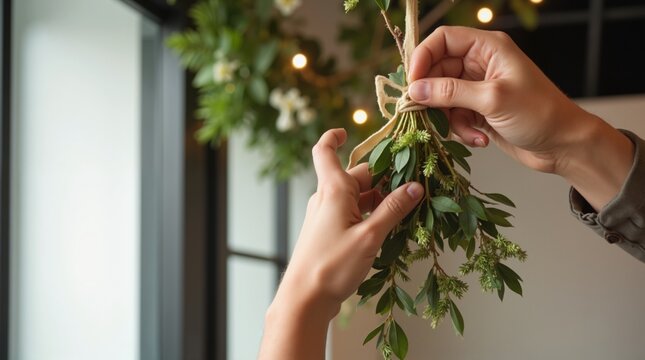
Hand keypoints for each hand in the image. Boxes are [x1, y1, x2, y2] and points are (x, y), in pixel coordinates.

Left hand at [259, 128, 422, 359]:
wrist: (305, 299)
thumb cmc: (331, 266)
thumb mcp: (369, 236)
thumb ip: (393, 209)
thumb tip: (415, 186)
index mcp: (332, 190)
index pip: (324, 151)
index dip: (333, 137)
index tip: (347, 131)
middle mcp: (326, 198)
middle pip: (356, 176)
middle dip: (383, 176)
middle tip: (413, 180)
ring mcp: (327, 216)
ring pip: (357, 197)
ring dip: (380, 198)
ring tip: (410, 206)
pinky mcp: (330, 233)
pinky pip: (354, 214)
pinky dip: (371, 214)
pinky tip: (391, 226)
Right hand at [408, 26, 633, 209]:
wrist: (563, 145)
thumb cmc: (538, 114)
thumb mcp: (492, 99)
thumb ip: (450, 92)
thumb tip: (414, 91)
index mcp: (488, 48)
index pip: (443, 40)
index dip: (423, 57)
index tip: (412, 83)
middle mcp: (480, 64)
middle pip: (437, 70)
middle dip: (432, 95)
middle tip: (426, 115)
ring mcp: (478, 88)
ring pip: (442, 97)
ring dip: (449, 118)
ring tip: (468, 131)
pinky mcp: (477, 110)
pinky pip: (453, 116)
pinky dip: (461, 129)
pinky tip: (479, 139)